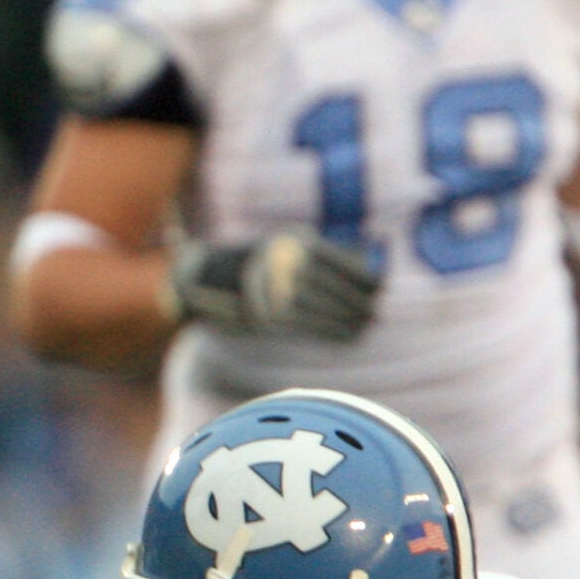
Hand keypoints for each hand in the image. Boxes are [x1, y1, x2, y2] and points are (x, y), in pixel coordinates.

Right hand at [168, 232, 379, 341]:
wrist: (198, 278)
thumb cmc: (252, 268)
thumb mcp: (285, 253)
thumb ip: (319, 258)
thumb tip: (366, 265)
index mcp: (291, 242)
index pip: (337, 260)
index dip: (362, 275)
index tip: (380, 286)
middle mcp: (282, 263)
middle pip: (331, 286)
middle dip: (357, 301)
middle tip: (376, 311)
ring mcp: (270, 289)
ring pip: (321, 307)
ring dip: (347, 318)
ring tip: (366, 325)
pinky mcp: (262, 315)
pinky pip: (306, 325)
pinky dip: (331, 332)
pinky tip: (349, 336)